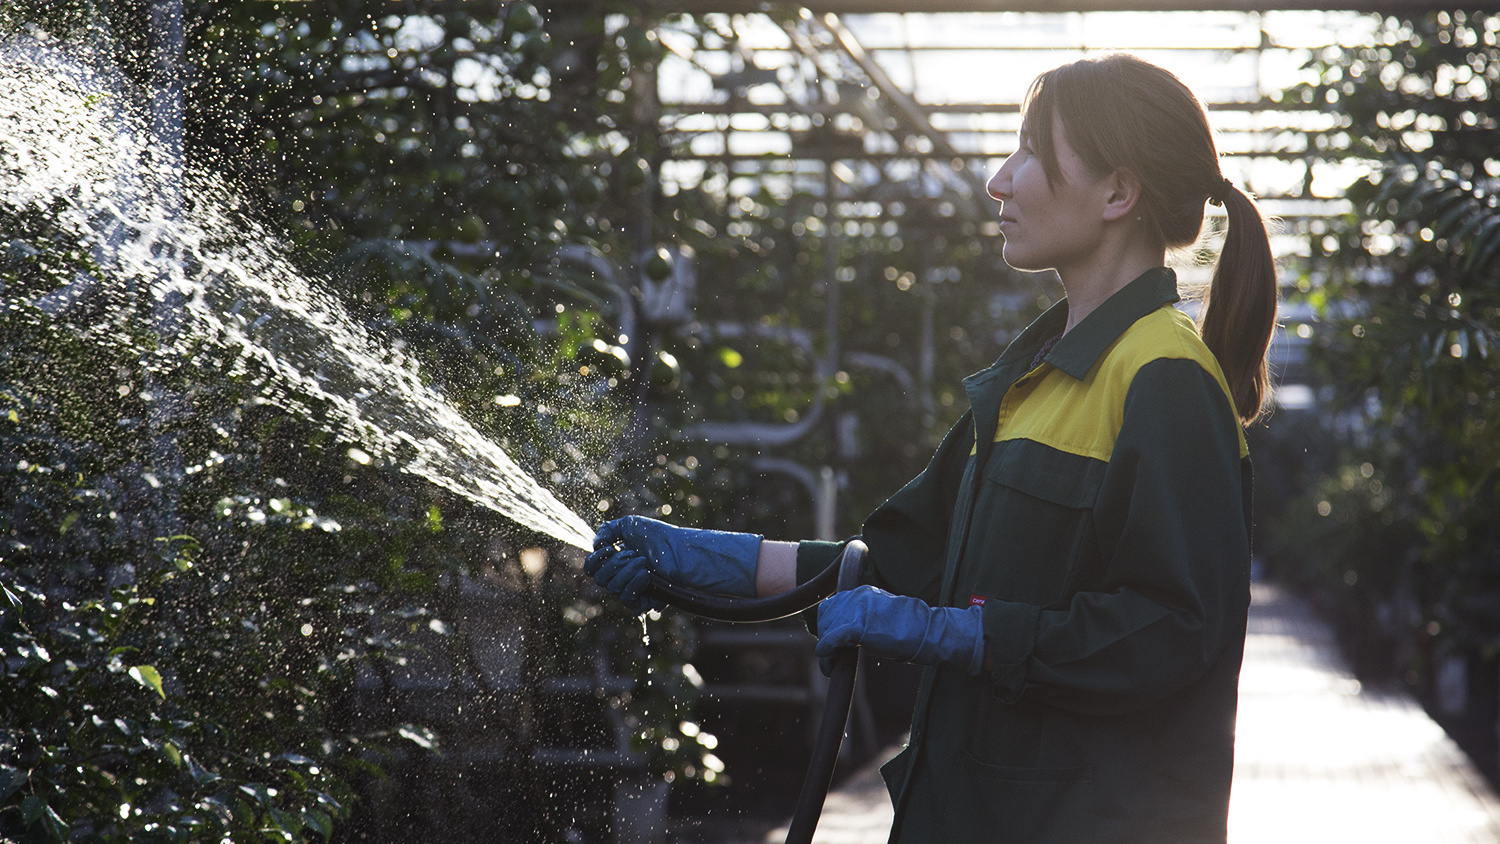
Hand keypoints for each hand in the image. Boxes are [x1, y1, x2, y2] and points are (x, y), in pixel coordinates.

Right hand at [587, 516, 761, 603]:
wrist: (680, 549)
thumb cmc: (659, 537)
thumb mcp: (630, 525)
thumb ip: (608, 530)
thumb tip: (596, 545)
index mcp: (615, 560)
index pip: (592, 568)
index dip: (594, 560)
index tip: (608, 547)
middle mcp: (621, 577)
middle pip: (600, 579)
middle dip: (614, 563)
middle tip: (634, 553)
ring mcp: (632, 590)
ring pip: (613, 588)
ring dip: (626, 571)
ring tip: (644, 561)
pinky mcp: (644, 602)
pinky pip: (627, 599)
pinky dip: (634, 584)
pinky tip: (646, 575)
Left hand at [815, 585, 984, 675]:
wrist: (926, 632)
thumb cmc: (911, 629)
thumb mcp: (882, 616)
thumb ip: (864, 618)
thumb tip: (847, 633)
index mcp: (863, 592)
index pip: (833, 604)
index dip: (829, 624)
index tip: (831, 641)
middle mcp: (857, 596)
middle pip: (826, 615)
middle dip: (825, 636)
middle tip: (831, 656)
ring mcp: (856, 609)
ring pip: (826, 629)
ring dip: (826, 649)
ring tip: (831, 665)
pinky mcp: (857, 626)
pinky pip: (831, 640)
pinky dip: (827, 654)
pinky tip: (830, 666)